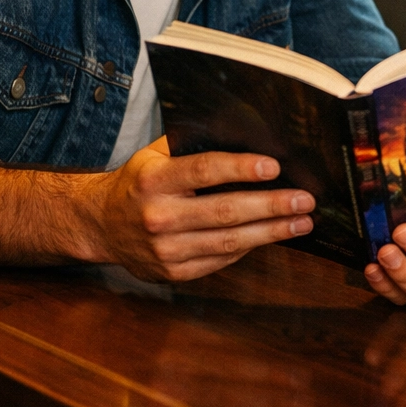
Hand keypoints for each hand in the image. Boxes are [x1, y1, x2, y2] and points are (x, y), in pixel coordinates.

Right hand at [82, 137, 316, 281]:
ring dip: (271, 232)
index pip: (203, 171)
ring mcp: (164, 250)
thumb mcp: (156, 154)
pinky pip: (220, 260)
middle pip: (224, 211)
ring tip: (302, 222)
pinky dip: (250, 248)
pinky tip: (272, 236)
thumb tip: (248, 132)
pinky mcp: (173, 273)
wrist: (100, 225)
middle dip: (271, 205)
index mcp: (153, 180)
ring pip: (228, 241)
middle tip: (304, 199)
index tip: (274, 166)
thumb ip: (194, 144)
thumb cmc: (140, 181)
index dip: (241, 169)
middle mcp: (158, 217)